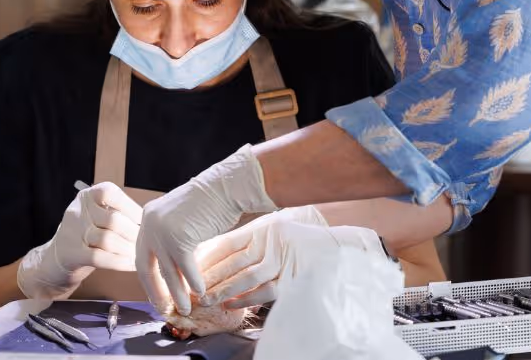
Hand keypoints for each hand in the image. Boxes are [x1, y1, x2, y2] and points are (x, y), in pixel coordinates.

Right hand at [17, 182, 141, 298]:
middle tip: (147, 241)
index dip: (131, 207)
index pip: (111, 194)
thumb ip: (117, 212)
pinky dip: (119, 262)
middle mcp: (77, 211)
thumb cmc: (86, 235)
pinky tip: (132, 265)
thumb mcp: (97, 216)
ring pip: (108, 240)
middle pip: (113, 220)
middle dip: (134, 232)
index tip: (145, 220)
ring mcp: (71, 233)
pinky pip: (100, 257)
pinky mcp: (71, 255)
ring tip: (141, 254)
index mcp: (87, 196)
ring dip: (129, 249)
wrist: (53, 262)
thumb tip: (148, 218)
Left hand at [136, 145, 277, 314]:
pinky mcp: (180, 239)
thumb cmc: (213, 200)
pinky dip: (194, 282)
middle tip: (164, 308)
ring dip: (177, 294)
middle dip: (156, 291)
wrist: (228, 184)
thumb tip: (172, 266)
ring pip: (167, 272)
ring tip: (185, 308)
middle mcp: (150, 224)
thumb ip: (173, 237)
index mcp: (149, 217)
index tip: (156, 293)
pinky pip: (185, 268)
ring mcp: (163, 231)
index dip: (149, 277)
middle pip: (146, 266)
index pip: (142, 254)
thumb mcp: (183, 218)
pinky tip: (201, 291)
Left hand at [196, 213, 384, 308]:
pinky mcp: (293, 278)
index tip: (191, 266)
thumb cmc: (304, 240)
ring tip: (207, 299)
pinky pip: (265, 290)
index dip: (209, 255)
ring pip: (247, 276)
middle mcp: (273, 240)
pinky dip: (246, 298)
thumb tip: (222, 253)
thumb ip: (255, 240)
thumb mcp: (278, 231)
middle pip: (234, 260)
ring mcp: (284, 259)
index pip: (229, 241)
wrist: (338, 249)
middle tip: (192, 288)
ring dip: (224, 289)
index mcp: (266, 227)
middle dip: (211, 275)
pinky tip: (231, 304)